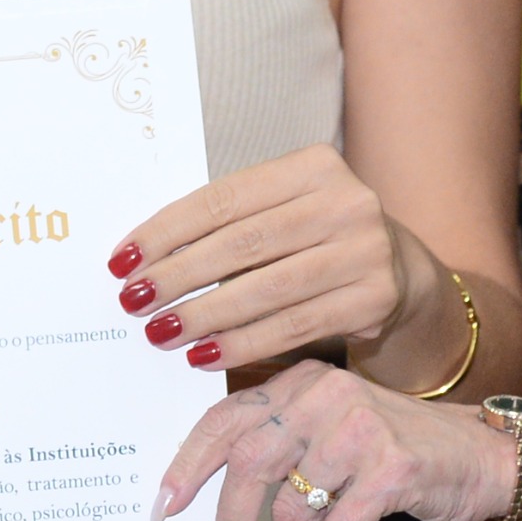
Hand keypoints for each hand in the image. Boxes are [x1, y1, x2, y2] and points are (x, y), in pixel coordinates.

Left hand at [106, 146, 421, 370]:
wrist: (400, 272)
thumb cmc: (315, 240)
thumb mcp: (282, 212)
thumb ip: (228, 224)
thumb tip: (142, 260)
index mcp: (313, 166)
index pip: (222, 199)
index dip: (166, 231)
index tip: (122, 261)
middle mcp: (346, 201)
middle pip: (242, 244)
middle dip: (177, 276)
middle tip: (133, 302)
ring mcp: (366, 251)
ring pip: (267, 288)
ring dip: (205, 316)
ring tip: (161, 333)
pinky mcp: (375, 299)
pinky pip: (294, 326)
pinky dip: (243, 343)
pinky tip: (205, 354)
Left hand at [152, 361, 510, 520]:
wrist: (485, 455)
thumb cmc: (397, 450)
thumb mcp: (333, 428)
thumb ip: (281, 443)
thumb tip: (212, 497)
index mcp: (301, 382)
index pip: (225, 418)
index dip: (188, 464)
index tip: (163, 507)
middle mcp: (325, 396)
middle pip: (250, 464)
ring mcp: (360, 428)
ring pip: (294, 506)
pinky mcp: (393, 467)